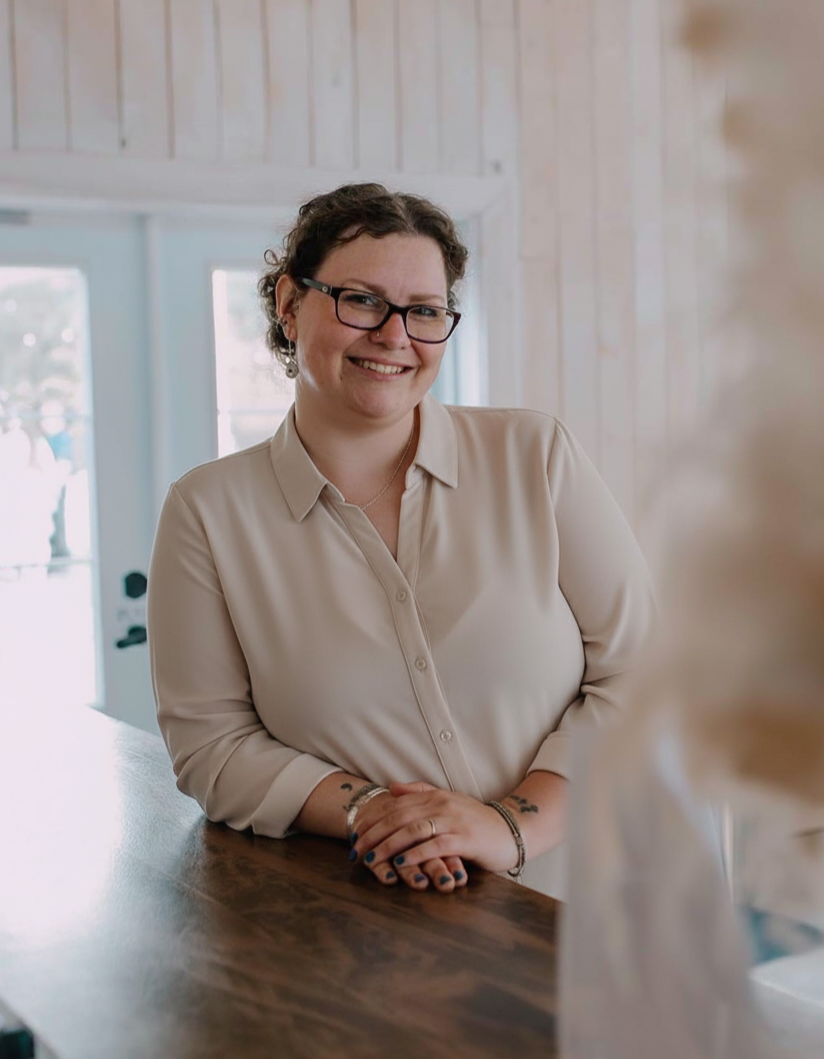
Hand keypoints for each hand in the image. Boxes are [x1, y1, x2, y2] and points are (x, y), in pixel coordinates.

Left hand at [347, 787, 465, 891]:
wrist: (511, 830)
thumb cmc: (476, 820)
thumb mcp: (448, 801)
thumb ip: (420, 792)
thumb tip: (391, 787)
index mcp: (434, 797)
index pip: (395, 806)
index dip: (373, 820)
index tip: (355, 834)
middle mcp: (441, 806)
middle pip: (399, 818)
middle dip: (374, 835)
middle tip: (355, 850)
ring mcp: (453, 822)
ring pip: (412, 831)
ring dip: (388, 846)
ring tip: (371, 859)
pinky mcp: (465, 840)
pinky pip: (434, 846)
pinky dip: (415, 854)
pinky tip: (401, 863)